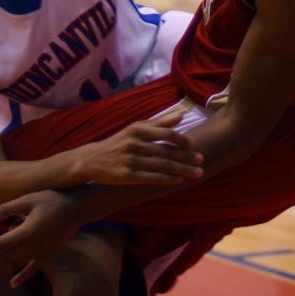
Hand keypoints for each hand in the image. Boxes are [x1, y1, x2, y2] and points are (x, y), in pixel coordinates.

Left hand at [0, 189, 80, 286]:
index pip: (1, 242)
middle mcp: (33, 244)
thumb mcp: (29, 199)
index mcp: (27, 230)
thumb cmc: (52, 199)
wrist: (78, 207)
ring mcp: (42, 251)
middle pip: (6, 256)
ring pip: (17, 264)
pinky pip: (34, 268)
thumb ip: (7, 209)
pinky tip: (13, 284)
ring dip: (1, 272)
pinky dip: (23, 276)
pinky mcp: (50, 253)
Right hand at [77, 112, 203, 185]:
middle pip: (167, 151)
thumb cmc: (119, 142)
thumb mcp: (136, 128)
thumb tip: (181, 114)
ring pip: (162, 166)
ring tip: (197, 173)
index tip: (193, 145)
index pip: (166, 133)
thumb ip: (159, 122)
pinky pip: (151, 178)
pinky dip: (167, 179)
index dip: (181, 140)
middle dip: (186, 157)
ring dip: (182, 170)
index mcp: (138, 130)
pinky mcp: (127, 176)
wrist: (92, 160)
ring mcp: (131, 160)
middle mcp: (135, 144)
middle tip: (202, 160)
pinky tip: (178, 180)